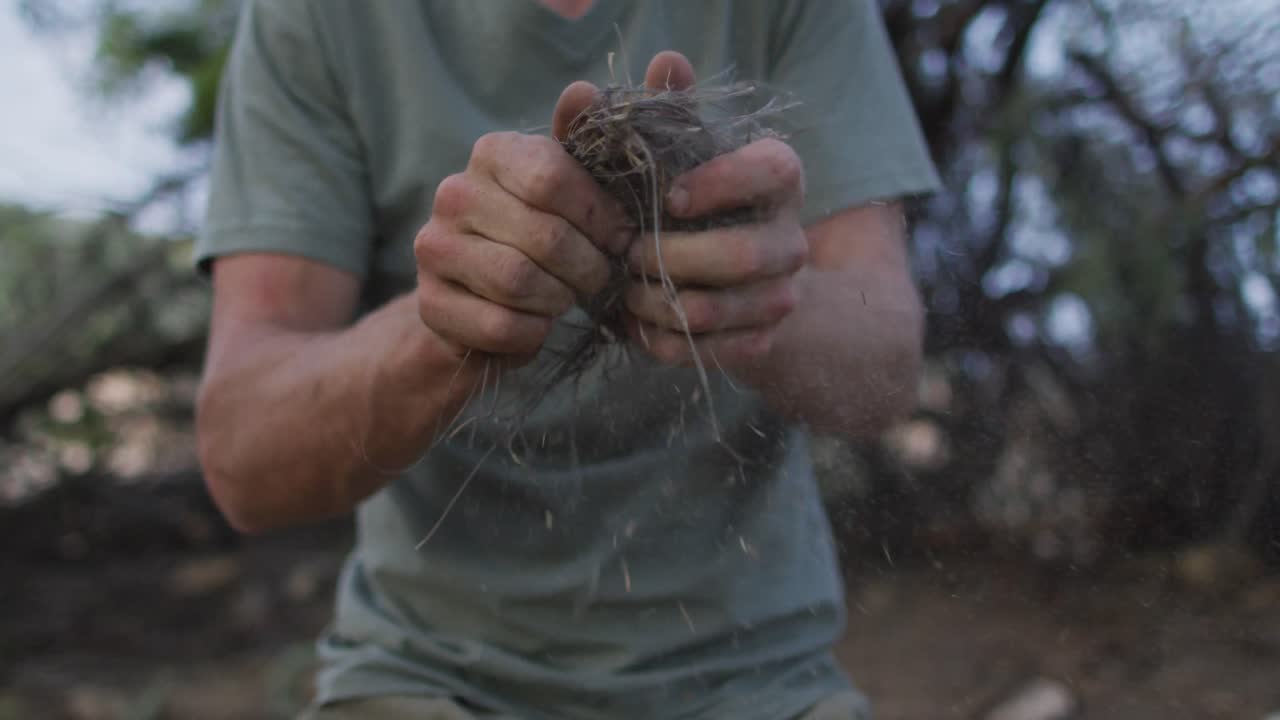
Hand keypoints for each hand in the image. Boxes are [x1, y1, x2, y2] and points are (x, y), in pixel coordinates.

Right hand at [413, 88, 632, 361]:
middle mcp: (454, 192)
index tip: (620, 237)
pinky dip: (532, 333)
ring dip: (560, 300)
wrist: (484, 306)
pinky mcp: (430, 305)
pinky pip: (501, 326)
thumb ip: (626, 136)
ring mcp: (433, 248)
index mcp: (494, 152)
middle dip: (588, 267)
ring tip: (567, 297)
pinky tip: (535, 323)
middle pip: (543, 236)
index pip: (553, 177)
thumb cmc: (551, 240)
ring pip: (519, 282)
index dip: (600, 217)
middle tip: (599, 278)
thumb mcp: (586, 189)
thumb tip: (671, 61)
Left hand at [622, 58, 808, 371]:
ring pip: (716, 309)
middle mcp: (792, 238)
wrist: (731, 280)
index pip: (770, 171)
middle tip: (627, 252)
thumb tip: (665, 62)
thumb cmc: (691, 201)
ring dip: (656, 301)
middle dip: (672, 257)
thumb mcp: (679, 153)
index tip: (668, 197)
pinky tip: (636, 321)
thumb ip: (665, 109)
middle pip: (742, 256)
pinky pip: (704, 350)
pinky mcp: (760, 342)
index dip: (719, 184)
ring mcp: (781, 296)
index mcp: (780, 178)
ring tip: (624, 289)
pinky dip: (658, 339)